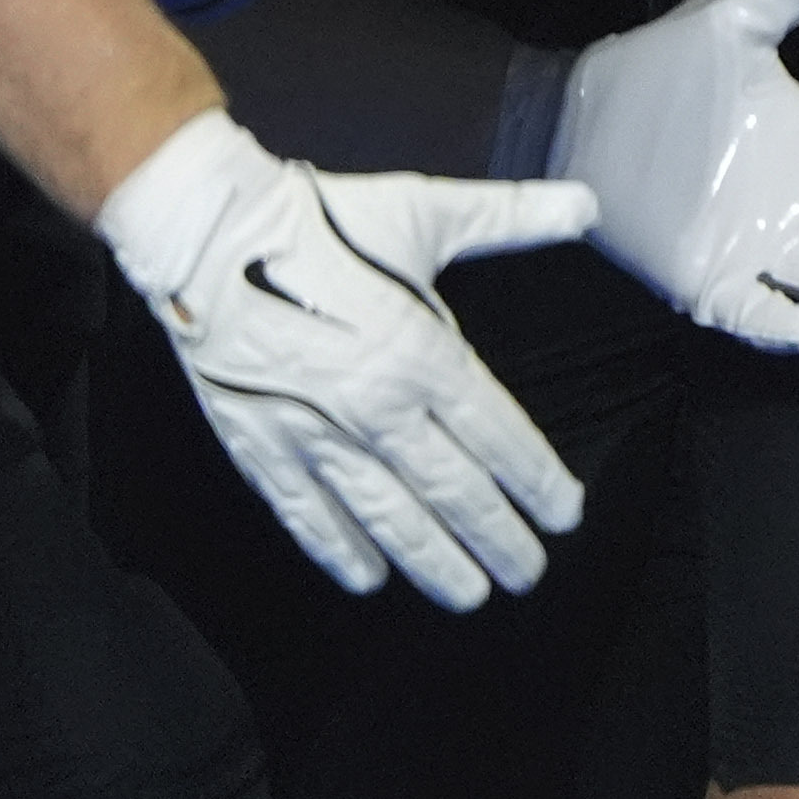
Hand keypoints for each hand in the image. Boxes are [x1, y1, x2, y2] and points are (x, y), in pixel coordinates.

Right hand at [94, 109, 594, 609]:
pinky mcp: (261, 446)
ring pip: (388, 517)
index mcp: (427, 356)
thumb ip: (514, 216)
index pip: (500, 437)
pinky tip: (367, 578)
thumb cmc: (326, 223)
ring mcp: (317, 436)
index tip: (567, 514)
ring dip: (432, 560)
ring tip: (468, 594)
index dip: (537, 481)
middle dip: (497, 538)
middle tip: (529, 574)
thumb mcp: (430, 211)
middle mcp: (379, 410)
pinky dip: (338, 550)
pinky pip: (307, 513)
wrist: (211, 236)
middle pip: (454, 492)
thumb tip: (588, 203)